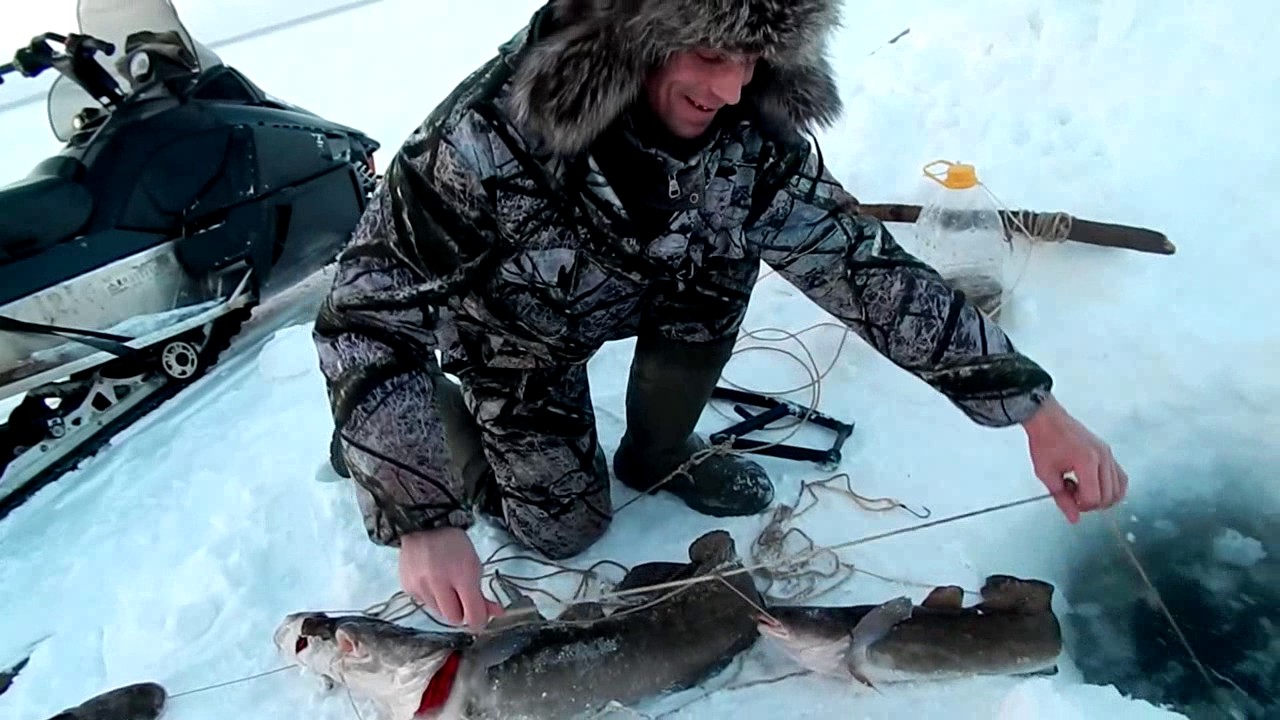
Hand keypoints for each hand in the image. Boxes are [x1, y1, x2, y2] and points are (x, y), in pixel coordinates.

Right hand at [399, 527, 504, 630]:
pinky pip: (424, 603)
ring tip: (445, 584)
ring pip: (438, 612)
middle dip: (461, 612)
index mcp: (462, 575)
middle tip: (462, 598)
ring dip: (445, 604)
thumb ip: (482, 593)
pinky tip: (431, 580)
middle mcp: (439, 583)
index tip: (481, 619)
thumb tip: (497, 614)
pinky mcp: (408, 587)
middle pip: (454, 618)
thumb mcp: (474, 565)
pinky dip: (430, 597)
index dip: (480, 621)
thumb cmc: (454, 544)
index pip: (473, 614)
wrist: (423, 525)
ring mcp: (420, 586)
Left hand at [1021, 394, 1127, 522]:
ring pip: (1119, 489)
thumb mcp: (1046, 474)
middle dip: (1091, 503)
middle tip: (1073, 495)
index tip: (1068, 500)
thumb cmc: (1044, 442)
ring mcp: (1108, 454)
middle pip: (1109, 497)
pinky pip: (1120, 477)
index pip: (1093, 498)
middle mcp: (1102, 457)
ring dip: (1102, 497)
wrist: (1047, 419)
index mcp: (1086, 461)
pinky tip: (1093, 485)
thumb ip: (1061, 499)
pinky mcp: (1109, 452)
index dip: (1080, 506)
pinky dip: (1111, 487)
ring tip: (1082, 489)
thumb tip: (1074, 519)